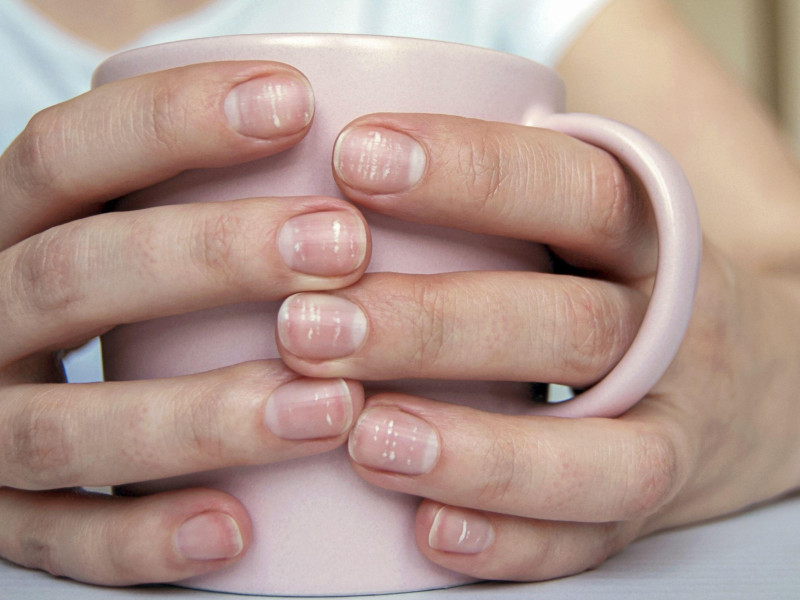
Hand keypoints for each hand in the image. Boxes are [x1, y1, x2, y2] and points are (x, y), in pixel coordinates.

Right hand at [0, 62, 369, 583]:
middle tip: (342, 247)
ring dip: (202, 416)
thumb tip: (338, 127)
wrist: (14, 406)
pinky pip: (61, 541)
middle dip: (209, 257)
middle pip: (73, 276)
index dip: (172, 121)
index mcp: (10, 232)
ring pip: (67, 427)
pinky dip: (144, 539)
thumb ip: (188, 197)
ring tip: (332, 405)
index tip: (296, 103)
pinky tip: (238, 530)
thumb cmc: (115, 293)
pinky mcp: (5, 519)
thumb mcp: (125, 230)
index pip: (66, 155)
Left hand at [276, 113, 799, 580]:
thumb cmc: (610, 275)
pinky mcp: (642, 510)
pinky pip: (592, 536)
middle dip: (435, 327)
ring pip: (600, 452)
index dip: (470, 171)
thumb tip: (345, 128)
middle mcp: (666, 329)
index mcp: (647, 234)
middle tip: (311, 327)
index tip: (354, 158)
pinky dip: (512, 541)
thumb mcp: (582, 208)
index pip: (574, 187)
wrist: (742, 375)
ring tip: (368, 441)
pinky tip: (430, 530)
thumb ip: (495, 179)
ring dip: (481, 451)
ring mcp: (666, 427)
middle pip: (571, 325)